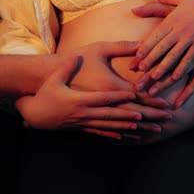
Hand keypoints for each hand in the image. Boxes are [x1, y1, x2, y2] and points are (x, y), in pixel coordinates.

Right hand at [16, 55, 143, 139]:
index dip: (122, 97)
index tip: (139, 97)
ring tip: (152, 129)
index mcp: (82, 100)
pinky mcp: (83, 128)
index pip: (106, 98)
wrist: (34, 114)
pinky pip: (104, 132)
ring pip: (113, 126)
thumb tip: (73, 56)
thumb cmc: (45, 93)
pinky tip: (129, 137)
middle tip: (159, 117)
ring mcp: (86, 122)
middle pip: (116, 115)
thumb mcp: (54, 78)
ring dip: (134, 128)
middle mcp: (86, 113)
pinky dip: (117, 134)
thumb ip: (66, 67)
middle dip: (140, 117)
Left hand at [129, 0, 193, 95]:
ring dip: (163, 67)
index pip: (156, 35)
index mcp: (173, 18)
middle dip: (150, 59)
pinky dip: (181, 68)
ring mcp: (191, 38)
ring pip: (174, 55)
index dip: (146, 46)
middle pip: (162, 47)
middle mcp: (180, 30)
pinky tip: (175, 76)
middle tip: (140, 70)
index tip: (137, 56)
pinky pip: (189, 58)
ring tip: (154, 77)